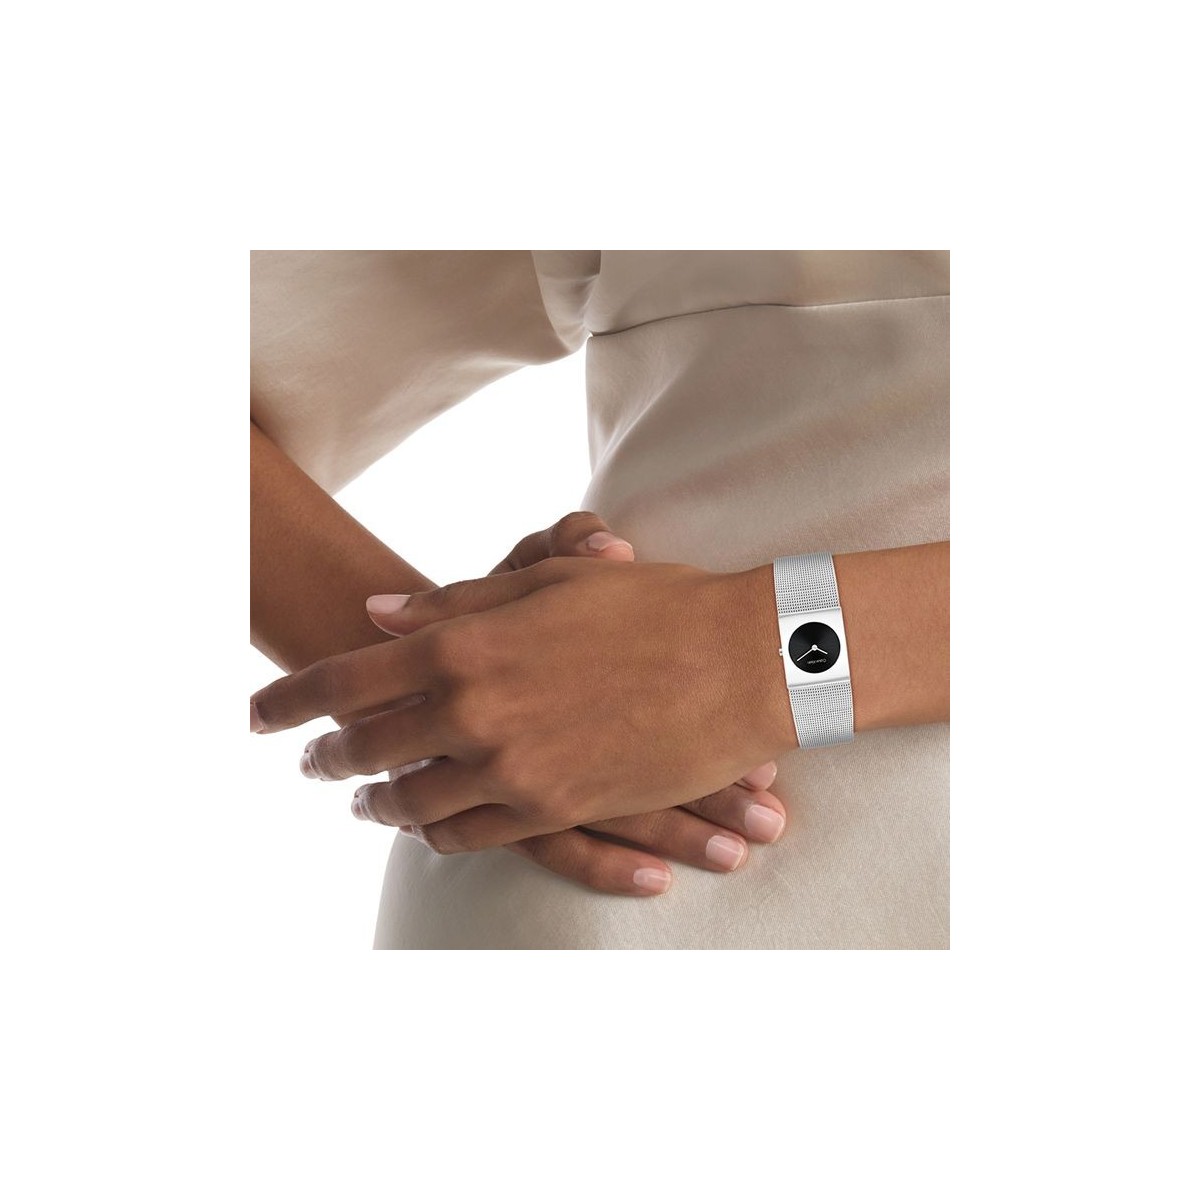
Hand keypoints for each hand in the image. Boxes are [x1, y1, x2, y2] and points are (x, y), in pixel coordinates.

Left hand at [252, 546, 794, 854]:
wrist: (744, 663)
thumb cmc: (651, 602)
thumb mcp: (549, 582)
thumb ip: (456, 602)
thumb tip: (377, 616)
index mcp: (465, 643)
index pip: (344, 679)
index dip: (289, 700)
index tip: (255, 716)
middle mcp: (473, 712)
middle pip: (366, 749)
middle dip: (325, 758)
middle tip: (306, 765)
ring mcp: (510, 769)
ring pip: (412, 802)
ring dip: (377, 802)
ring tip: (361, 800)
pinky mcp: (553, 810)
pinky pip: (470, 837)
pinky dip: (436, 831)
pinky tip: (425, 824)